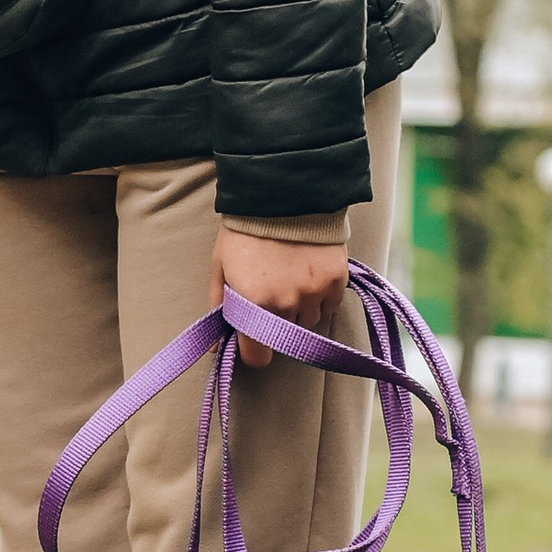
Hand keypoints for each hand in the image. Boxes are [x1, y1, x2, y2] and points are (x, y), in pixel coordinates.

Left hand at [209, 227, 350, 365]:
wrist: (282, 195)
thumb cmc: (246, 232)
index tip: (254, 341)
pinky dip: (322, 295)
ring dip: (301, 309)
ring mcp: (314, 292)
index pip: (258, 356)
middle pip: (287, 336)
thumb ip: (220, 309)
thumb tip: (214, 346)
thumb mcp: (221, 268)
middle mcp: (286, 303)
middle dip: (278, 321)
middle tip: (272, 293)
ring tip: (291, 279)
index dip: (255, 350)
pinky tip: (309, 272)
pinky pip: (331, 304)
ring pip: (310, 321)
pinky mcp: (336, 279)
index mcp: (254, 303)